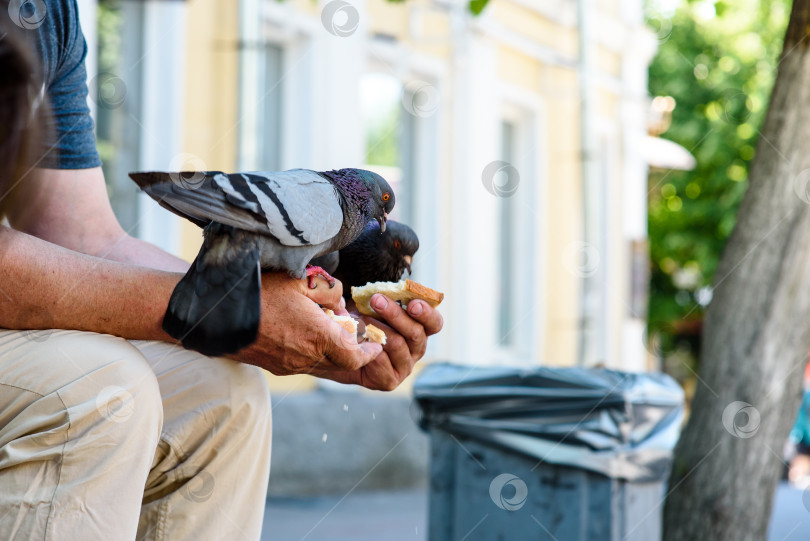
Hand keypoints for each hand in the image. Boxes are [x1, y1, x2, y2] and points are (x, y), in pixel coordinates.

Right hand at [233, 272, 381, 375]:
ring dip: (330, 350)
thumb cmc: (260, 293)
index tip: (374, 343)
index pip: (354, 356)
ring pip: (322, 363)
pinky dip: (311, 351)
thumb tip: (339, 302)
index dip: (368, 352)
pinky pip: (303, 363)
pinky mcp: (276, 368)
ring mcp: (289, 365)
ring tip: (325, 327)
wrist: (217, 316)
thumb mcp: (300, 281)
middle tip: (354, 331)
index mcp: (318, 336)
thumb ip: (328, 290)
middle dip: (351, 348)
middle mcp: (306, 357)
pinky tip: (303, 331)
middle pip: (340, 361)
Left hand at [315, 293, 443, 390]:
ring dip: (376, 329)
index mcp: (420, 329)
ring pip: (397, 344)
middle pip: (415, 332)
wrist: (340, 351)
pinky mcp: (390, 381)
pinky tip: (358, 342)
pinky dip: (367, 348)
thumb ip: (383, 301)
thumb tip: (379, 293)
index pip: (435, 323)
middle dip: (395, 314)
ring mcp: (406, 367)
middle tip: (376, 300)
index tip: (412, 303)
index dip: (427, 313)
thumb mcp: (373, 308)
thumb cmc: (361, 323)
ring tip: (359, 320)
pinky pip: (381, 360)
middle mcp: (417, 349)